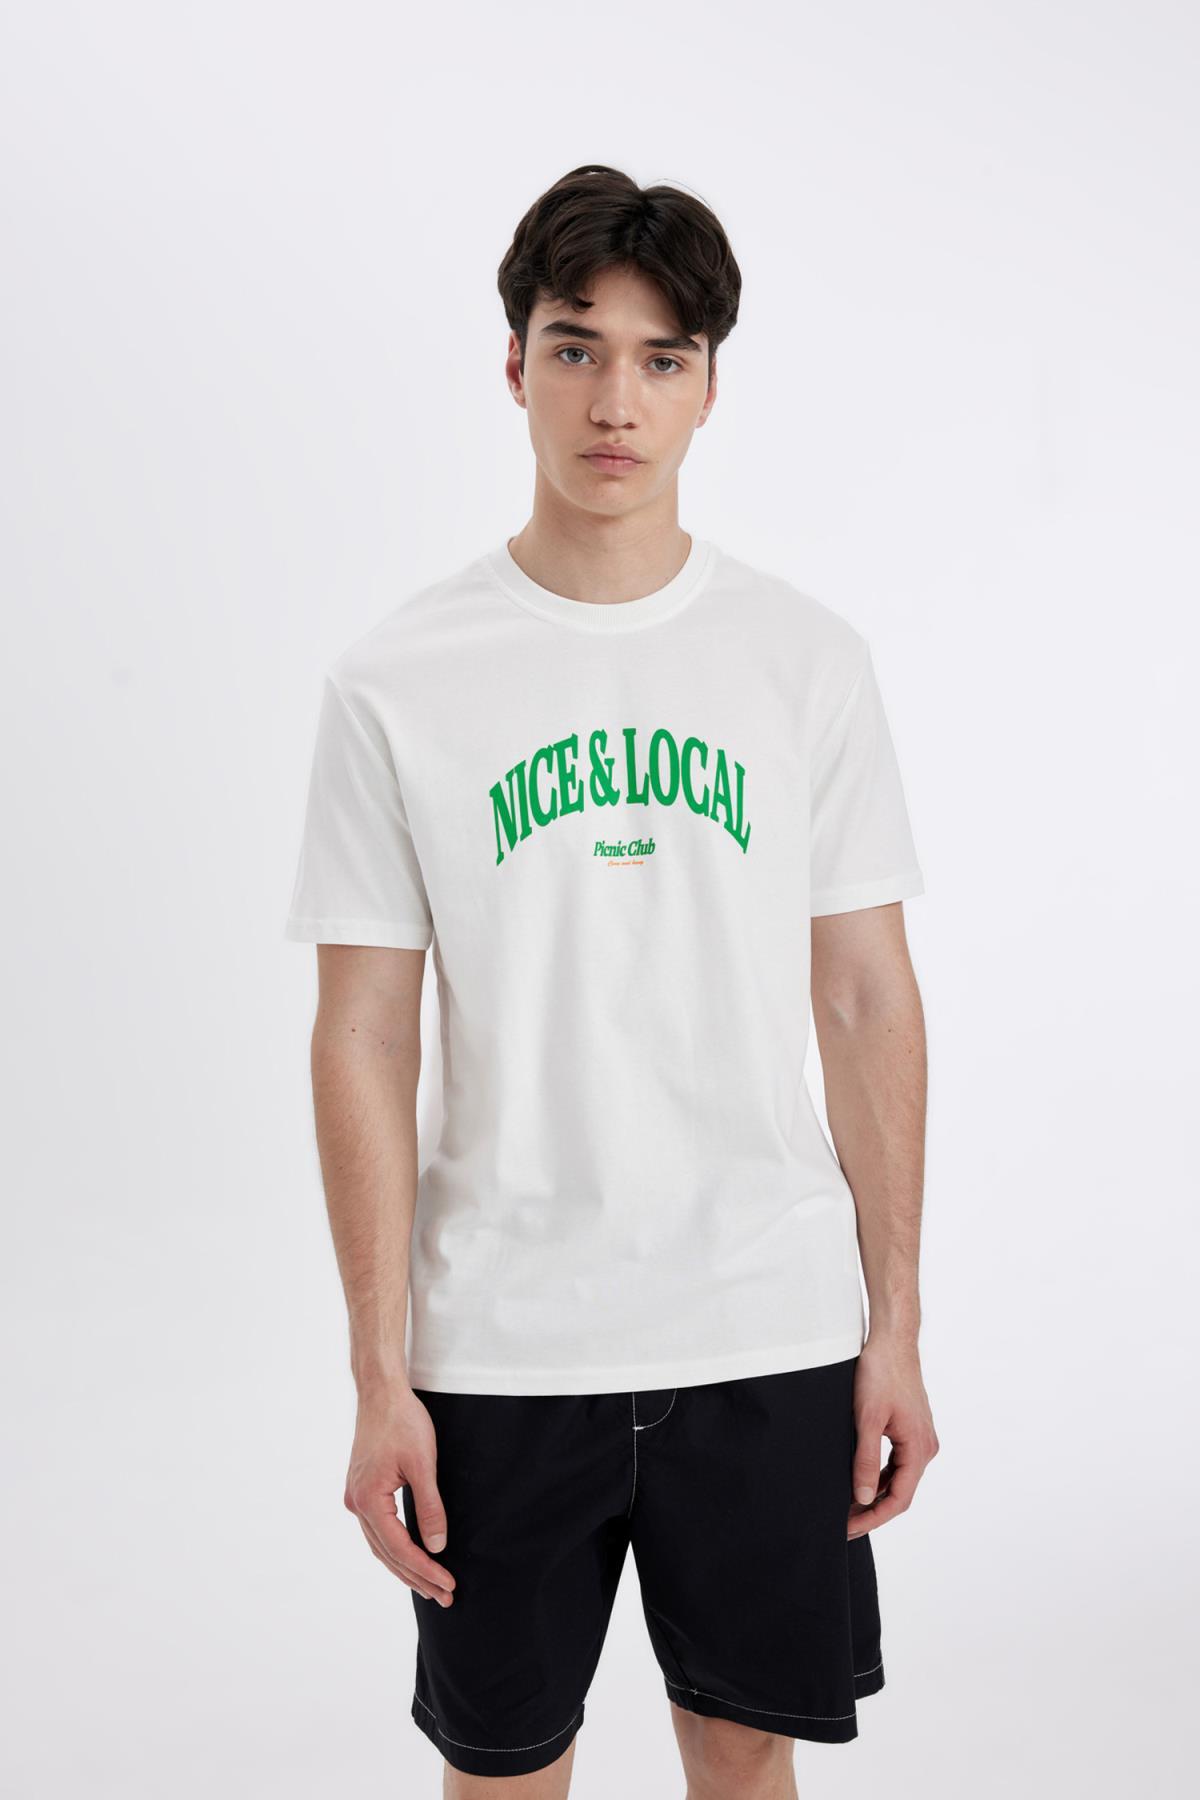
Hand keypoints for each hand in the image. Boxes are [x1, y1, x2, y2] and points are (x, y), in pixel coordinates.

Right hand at [343, 1387, 456, 1605]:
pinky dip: (394, 1547)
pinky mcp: (361, 1489)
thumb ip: (430, 1508)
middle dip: (416, 1577)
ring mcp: (355, 1496)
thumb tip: (437, 1547)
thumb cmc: (403, 1422)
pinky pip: (377, 1529)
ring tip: (431, 1585)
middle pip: (387, 1553)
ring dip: (405, 1566)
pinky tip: (410, 1556)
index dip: (425, 1570)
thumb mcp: (423, 1464)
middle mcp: (356, 1503)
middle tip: (445, 1596)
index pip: (399, 1548)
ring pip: (380, 1545)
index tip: (448, 1585)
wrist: (380, 1392)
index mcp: (368, 1499)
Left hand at [847, 1335, 938, 1538]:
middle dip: (872, 1509)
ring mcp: (920, 1437)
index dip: (873, 1518)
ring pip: (899, 1477)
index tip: (848, 1529)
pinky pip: (898, 1461)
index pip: (899, 1499)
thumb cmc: (880, 1374)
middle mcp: (926, 1447)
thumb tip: (862, 1498)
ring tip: (846, 1505)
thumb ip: (865, 1461)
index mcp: (919, 1449)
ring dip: (875, 1493)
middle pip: (900, 1491)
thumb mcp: (867, 1419)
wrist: (892, 1340)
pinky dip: (879, 1474)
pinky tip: (859, 1478)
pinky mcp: (912, 1428)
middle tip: (842, 1522)